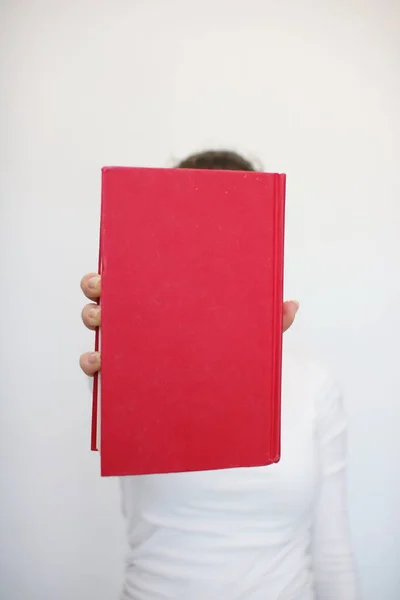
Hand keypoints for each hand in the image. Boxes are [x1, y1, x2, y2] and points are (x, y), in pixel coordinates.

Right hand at [79, 274, 298, 375]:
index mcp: (166, 306)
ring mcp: (126, 352)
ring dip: (92, 319)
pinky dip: (91, 361)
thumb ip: (265, 324)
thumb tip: (292, 304)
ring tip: (101, 320)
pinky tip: (98, 359)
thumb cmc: (225, 364)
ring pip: (97, 328)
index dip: (126, 265)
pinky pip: (96, 369)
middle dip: (98, 287)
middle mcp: (141, 325)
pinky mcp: (119, 380)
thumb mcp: (244, 343)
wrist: (215, 411)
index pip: (140, 278)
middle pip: (110, 297)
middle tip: (103, 285)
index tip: (122, 256)